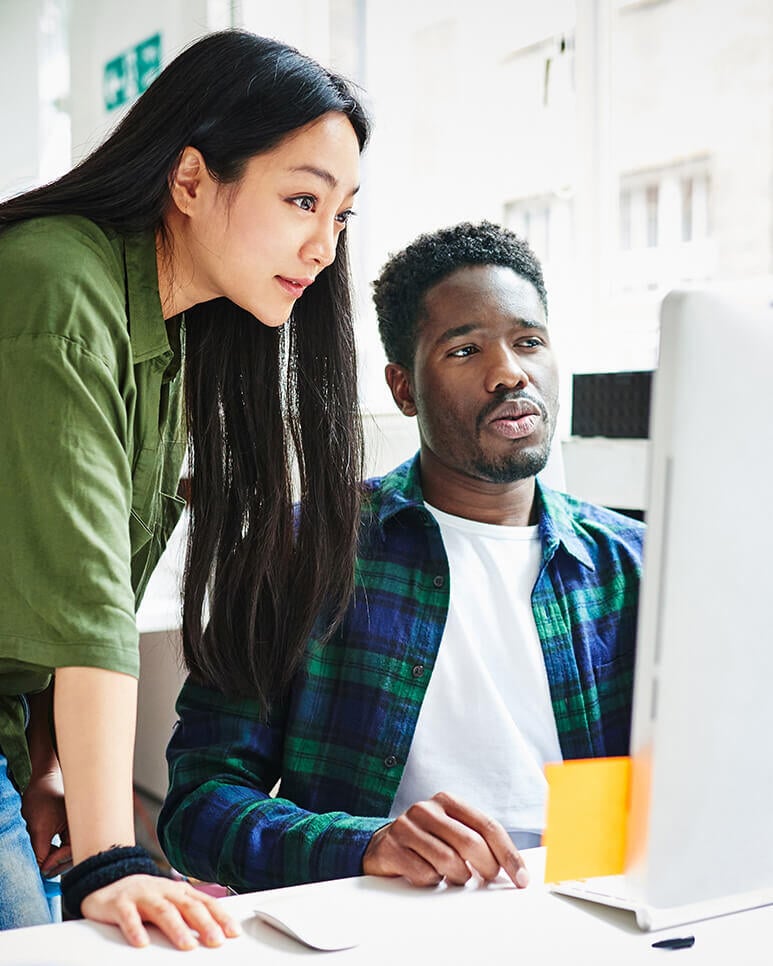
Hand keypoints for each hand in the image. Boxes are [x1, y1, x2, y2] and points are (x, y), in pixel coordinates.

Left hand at [21, 766, 71, 876]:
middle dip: (58, 864)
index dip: (56, 862)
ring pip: (71, 852)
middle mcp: (84, 826)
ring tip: (44, 865)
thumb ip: (41, 851)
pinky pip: (69, 846)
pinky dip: (59, 853)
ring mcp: (79, 827)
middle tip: (43, 872)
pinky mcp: (73, 828)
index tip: (42, 869)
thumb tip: (42, 869)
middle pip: (74, 854)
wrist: (43, 781)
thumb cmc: (43, 798)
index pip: (71, 851)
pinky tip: (49, 856)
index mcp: (81, 823)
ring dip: (58, 860)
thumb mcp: (39, 828)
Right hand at [80, 874, 240, 949]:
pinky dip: (135, 929)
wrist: (109, 880)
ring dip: (176, 928)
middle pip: (188, 906)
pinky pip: (128, 917)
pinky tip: (142, 943)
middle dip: (204, 923)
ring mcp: (142, 895)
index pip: (204, 903)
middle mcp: (164, 890)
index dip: (220, 916)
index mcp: (179, 891)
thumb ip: (188, 915)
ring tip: (187, 945)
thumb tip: (214, 934)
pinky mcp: (120, 903)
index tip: (233, 932)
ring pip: (162, 910)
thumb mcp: (170, 902)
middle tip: (216, 941)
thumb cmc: (146, 897)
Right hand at [362, 791, 529, 888]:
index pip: (487, 826)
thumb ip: (478, 840)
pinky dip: (433, 881)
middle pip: (471, 843)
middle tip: (485, 879)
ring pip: (449, 861)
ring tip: (452, 875)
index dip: (508, 854)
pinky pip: (425, 874)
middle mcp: (426, 809)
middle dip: (486, 868)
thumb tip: (513, 867)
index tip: (521, 878)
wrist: (380, 845)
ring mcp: (406, 826)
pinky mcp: (391, 847)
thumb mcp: (451, 831)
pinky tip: (428, 874)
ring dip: (457, 877)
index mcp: (447, 801)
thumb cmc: (425, 841)